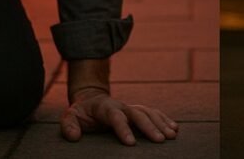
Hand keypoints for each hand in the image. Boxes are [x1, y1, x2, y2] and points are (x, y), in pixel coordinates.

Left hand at [60, 88, 177, 145]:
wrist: (91, 99)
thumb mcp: (70, 116)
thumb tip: (74, 137)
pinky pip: (154, 113)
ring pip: (149, 112)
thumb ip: (69, 125)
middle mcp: (122, 105)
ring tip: (171, 135)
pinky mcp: (138, 111)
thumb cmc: (81, 112)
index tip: (130, 143)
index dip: (123, 129)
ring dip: (161, 123)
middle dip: (149, 127)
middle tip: (159, 140)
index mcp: (105, 107)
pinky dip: (164, 119)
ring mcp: (131, 107)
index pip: (116, 117)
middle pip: (138, 114)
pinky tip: (174, 128)